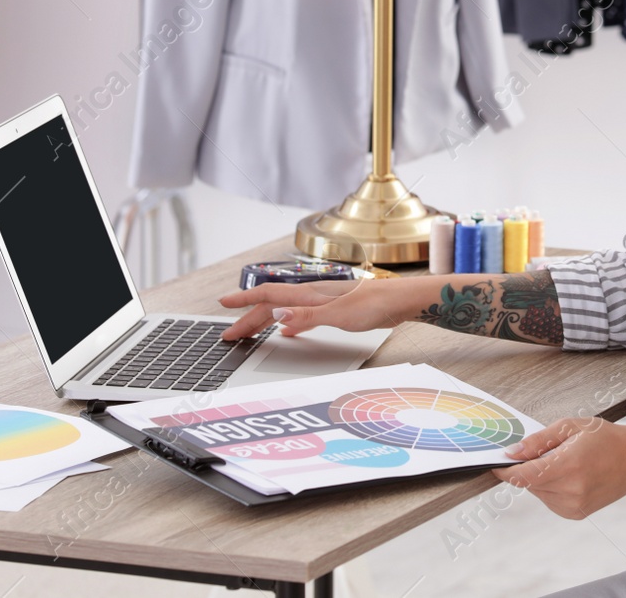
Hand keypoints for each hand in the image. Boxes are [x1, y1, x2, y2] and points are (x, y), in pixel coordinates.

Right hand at [217, 278, 398, 339]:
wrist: (401, 301)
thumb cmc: (376, 304)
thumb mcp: (339, 315)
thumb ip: (307, 316)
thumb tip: (277, 315)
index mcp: (310, 294)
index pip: (269, 295)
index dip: (245, 301)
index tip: (223, 304)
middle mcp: (313, 295)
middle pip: (273, 304)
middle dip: (248, 317)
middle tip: (230, 332)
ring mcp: (323, 302)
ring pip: (285, 309)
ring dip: (264, 319)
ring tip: (249, 330)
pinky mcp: (334, 310)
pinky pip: (301, 315)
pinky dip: (287, 323)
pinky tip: (286, 330)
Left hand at [491, 418, 625, 518]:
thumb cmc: (604, 439)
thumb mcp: (570, 427)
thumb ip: (538, 441)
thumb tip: (512, 453)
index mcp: (569, 465)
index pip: (524, 475)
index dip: (506, 470)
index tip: (497, 463)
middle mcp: (571, 490)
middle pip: (529, 483)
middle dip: (528, 468)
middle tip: (546, 452)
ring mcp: (574, 505)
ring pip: (538, 492)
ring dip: (540, 479)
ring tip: (564, 463)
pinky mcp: (575, 514)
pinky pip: (549, 500)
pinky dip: (551, 488)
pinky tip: (569, 476)